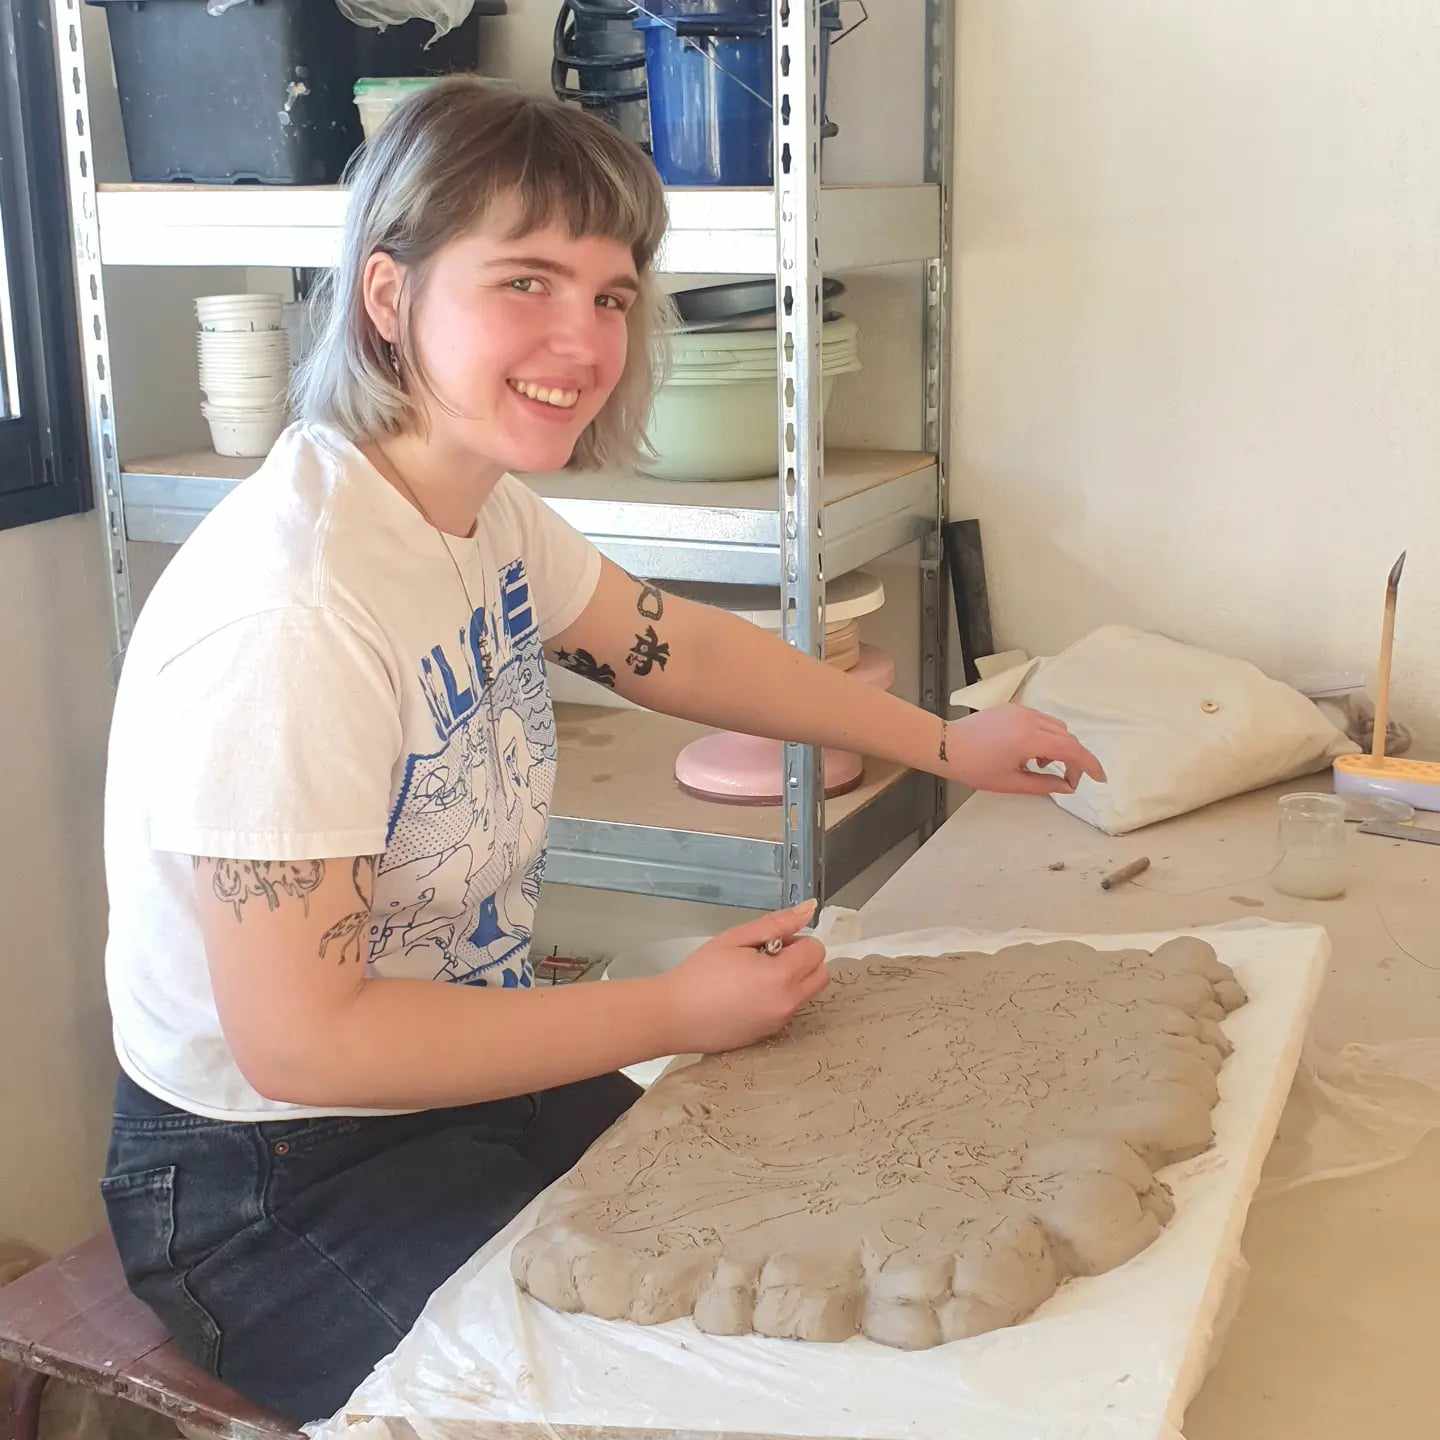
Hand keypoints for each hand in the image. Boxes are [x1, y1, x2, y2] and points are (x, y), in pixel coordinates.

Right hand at [658, 901, 827, 1054]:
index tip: (770, 943)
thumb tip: (810, 909)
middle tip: (769, 956)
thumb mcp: (737, 938)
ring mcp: (780, 1022)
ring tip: (755, 976)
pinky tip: (747, 996)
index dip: (796, 940)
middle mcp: (788, 1003)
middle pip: (821, 974)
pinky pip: (788, 1010)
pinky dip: (779, 998)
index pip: (816, 950)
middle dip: (803, 960)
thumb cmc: (700, 973)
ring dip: (793, 980)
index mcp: (781, 976)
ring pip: (807, 993)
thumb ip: (777, 923)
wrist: (673, 1016)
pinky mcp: (769, 1035)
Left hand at [942, 704, 1106, 794]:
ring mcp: (1021, 711)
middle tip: (1066, 780)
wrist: (946, 746)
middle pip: (1067, 737)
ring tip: (1040, 764)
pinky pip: (1040, 720)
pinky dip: (1044, 736)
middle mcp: (1030, 719)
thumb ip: (1044, 785)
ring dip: (1058, 746)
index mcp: (1030, 739)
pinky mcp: (1012, 708)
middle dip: (1073, 759)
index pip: (1072, 749)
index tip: (1099, 778)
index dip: (1089, 764)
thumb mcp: (1011, 783)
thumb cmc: (975, 768)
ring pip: (1055, 726)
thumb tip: (1068, 787)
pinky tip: (1028, 752)